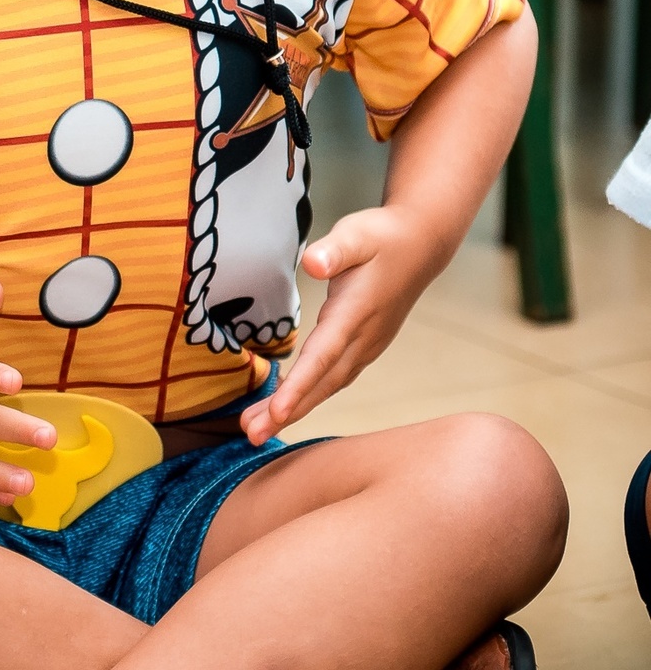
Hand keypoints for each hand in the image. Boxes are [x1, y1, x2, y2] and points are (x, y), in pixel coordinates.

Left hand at [240, 205, 429, 446]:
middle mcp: (362, 338)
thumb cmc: (383, 237)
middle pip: (322, 382)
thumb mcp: (357, 234)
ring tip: (256, 428)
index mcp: (355, 313)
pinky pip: (333, 378)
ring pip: (328, 385)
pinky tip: (286, 404)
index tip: (277, 413)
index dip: (300, 386)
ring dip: (295, 409)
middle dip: (287, 412)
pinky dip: (309, 395)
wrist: (420, 246)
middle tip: (250, 435)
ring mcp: (366, 346)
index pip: (323, 356)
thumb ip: (334, 250)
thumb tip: (312, 263)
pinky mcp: (364, 346)